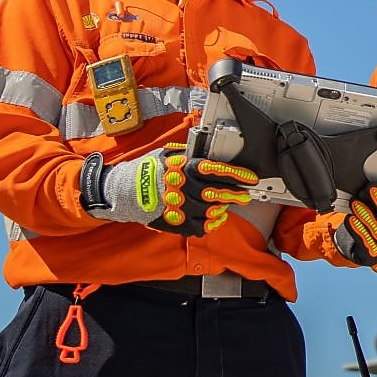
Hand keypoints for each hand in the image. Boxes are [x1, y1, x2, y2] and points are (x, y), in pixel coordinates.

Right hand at [79, 144, 257, 236]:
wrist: (126, 191)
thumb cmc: (148, 171)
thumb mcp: (168, 155)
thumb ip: (189, 154)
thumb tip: (209, 150)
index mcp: (184, 168)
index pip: (216, 170)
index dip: (237, 175)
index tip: (250, 178)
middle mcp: (184, 188)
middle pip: (218, 193)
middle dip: (236, 195)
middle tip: (245, 195)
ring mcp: (180, 207)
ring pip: (212, 211)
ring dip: (222, 208)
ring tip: (225, 205)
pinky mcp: (176, 222)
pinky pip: (201, 227)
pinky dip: (211, 223)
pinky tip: (214, 218)